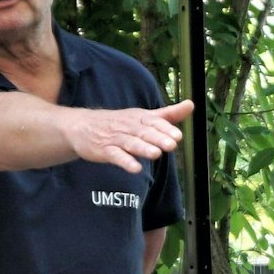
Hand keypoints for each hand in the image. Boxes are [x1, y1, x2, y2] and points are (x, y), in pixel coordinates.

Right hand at [69, 100, 191, 172]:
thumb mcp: (143, 116)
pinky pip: (115, 156)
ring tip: (156, 154)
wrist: (82, 126)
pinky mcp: (104, 150)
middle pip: (144, 132)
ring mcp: (115, 138)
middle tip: (172, 144)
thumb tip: (191, 104)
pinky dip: (125, 161)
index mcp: (139, 117)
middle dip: (158, 138)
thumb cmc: (118, 123)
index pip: (154, 122)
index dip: (166, 129)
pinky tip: (135, 168)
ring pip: (131, 143)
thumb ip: (168, 114)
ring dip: (143, 148)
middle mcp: (129, 126)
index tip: (178, 136)